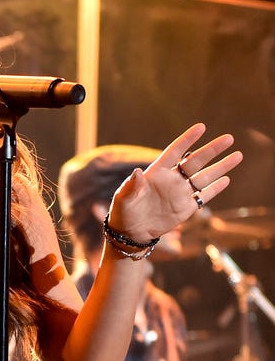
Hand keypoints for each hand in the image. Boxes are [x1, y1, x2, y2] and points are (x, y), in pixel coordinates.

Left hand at [107, 123, 242, 243]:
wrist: (130, 233)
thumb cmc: (124, 211)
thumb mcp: (124, 198)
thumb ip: (132, 185)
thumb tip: (136, 173)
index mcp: (157, 172)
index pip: (175, 151)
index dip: (188, 139)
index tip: (201, 127)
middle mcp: (172, 180)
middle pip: (196, 161)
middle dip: (212, 150)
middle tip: (229, 138)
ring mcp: (180, 193)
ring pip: (204, 177)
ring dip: (220, 167)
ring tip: (237, 155)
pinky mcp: (185, 208)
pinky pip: (203, 197)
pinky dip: (215, 189)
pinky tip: (226, 179)